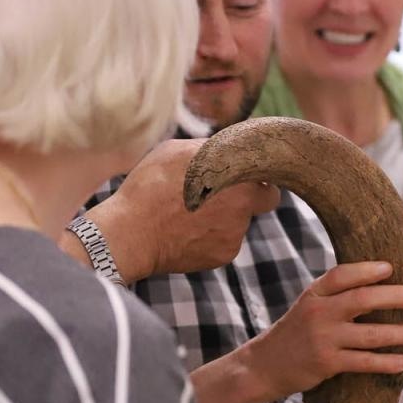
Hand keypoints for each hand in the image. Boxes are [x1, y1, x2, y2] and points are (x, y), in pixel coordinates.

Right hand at [87, 139, 279, 280]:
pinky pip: (225, 241)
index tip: (246, 175)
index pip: (270, 174)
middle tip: (224, 195)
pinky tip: (186, 231)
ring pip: (240, 221)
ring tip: (189, 214)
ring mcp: (236, 233)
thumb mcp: (179, 151)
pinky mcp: (224, 255)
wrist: (132, 233)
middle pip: (263, 201)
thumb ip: (213, 150)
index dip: (258, 175)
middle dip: (250, 197)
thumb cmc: (151, 186)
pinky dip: (212, 237)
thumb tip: (229, 147)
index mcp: (239, 177)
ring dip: (225, 217)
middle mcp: (244, 206)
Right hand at [239, 262, 402, 399]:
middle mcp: (318, 313)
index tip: (391, 268)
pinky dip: (387, 362)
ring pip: (370, 334)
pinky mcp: (327, 363)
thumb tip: (380, 285)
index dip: (367, 270)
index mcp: (314, 294)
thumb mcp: (308, 306)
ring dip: (401, 334)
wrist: (265, 365)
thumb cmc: (295, 333)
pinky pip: (364, 362)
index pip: (342, 275)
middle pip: (362, 300)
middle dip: (395, 297)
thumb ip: (335, 296)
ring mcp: (323, 339)